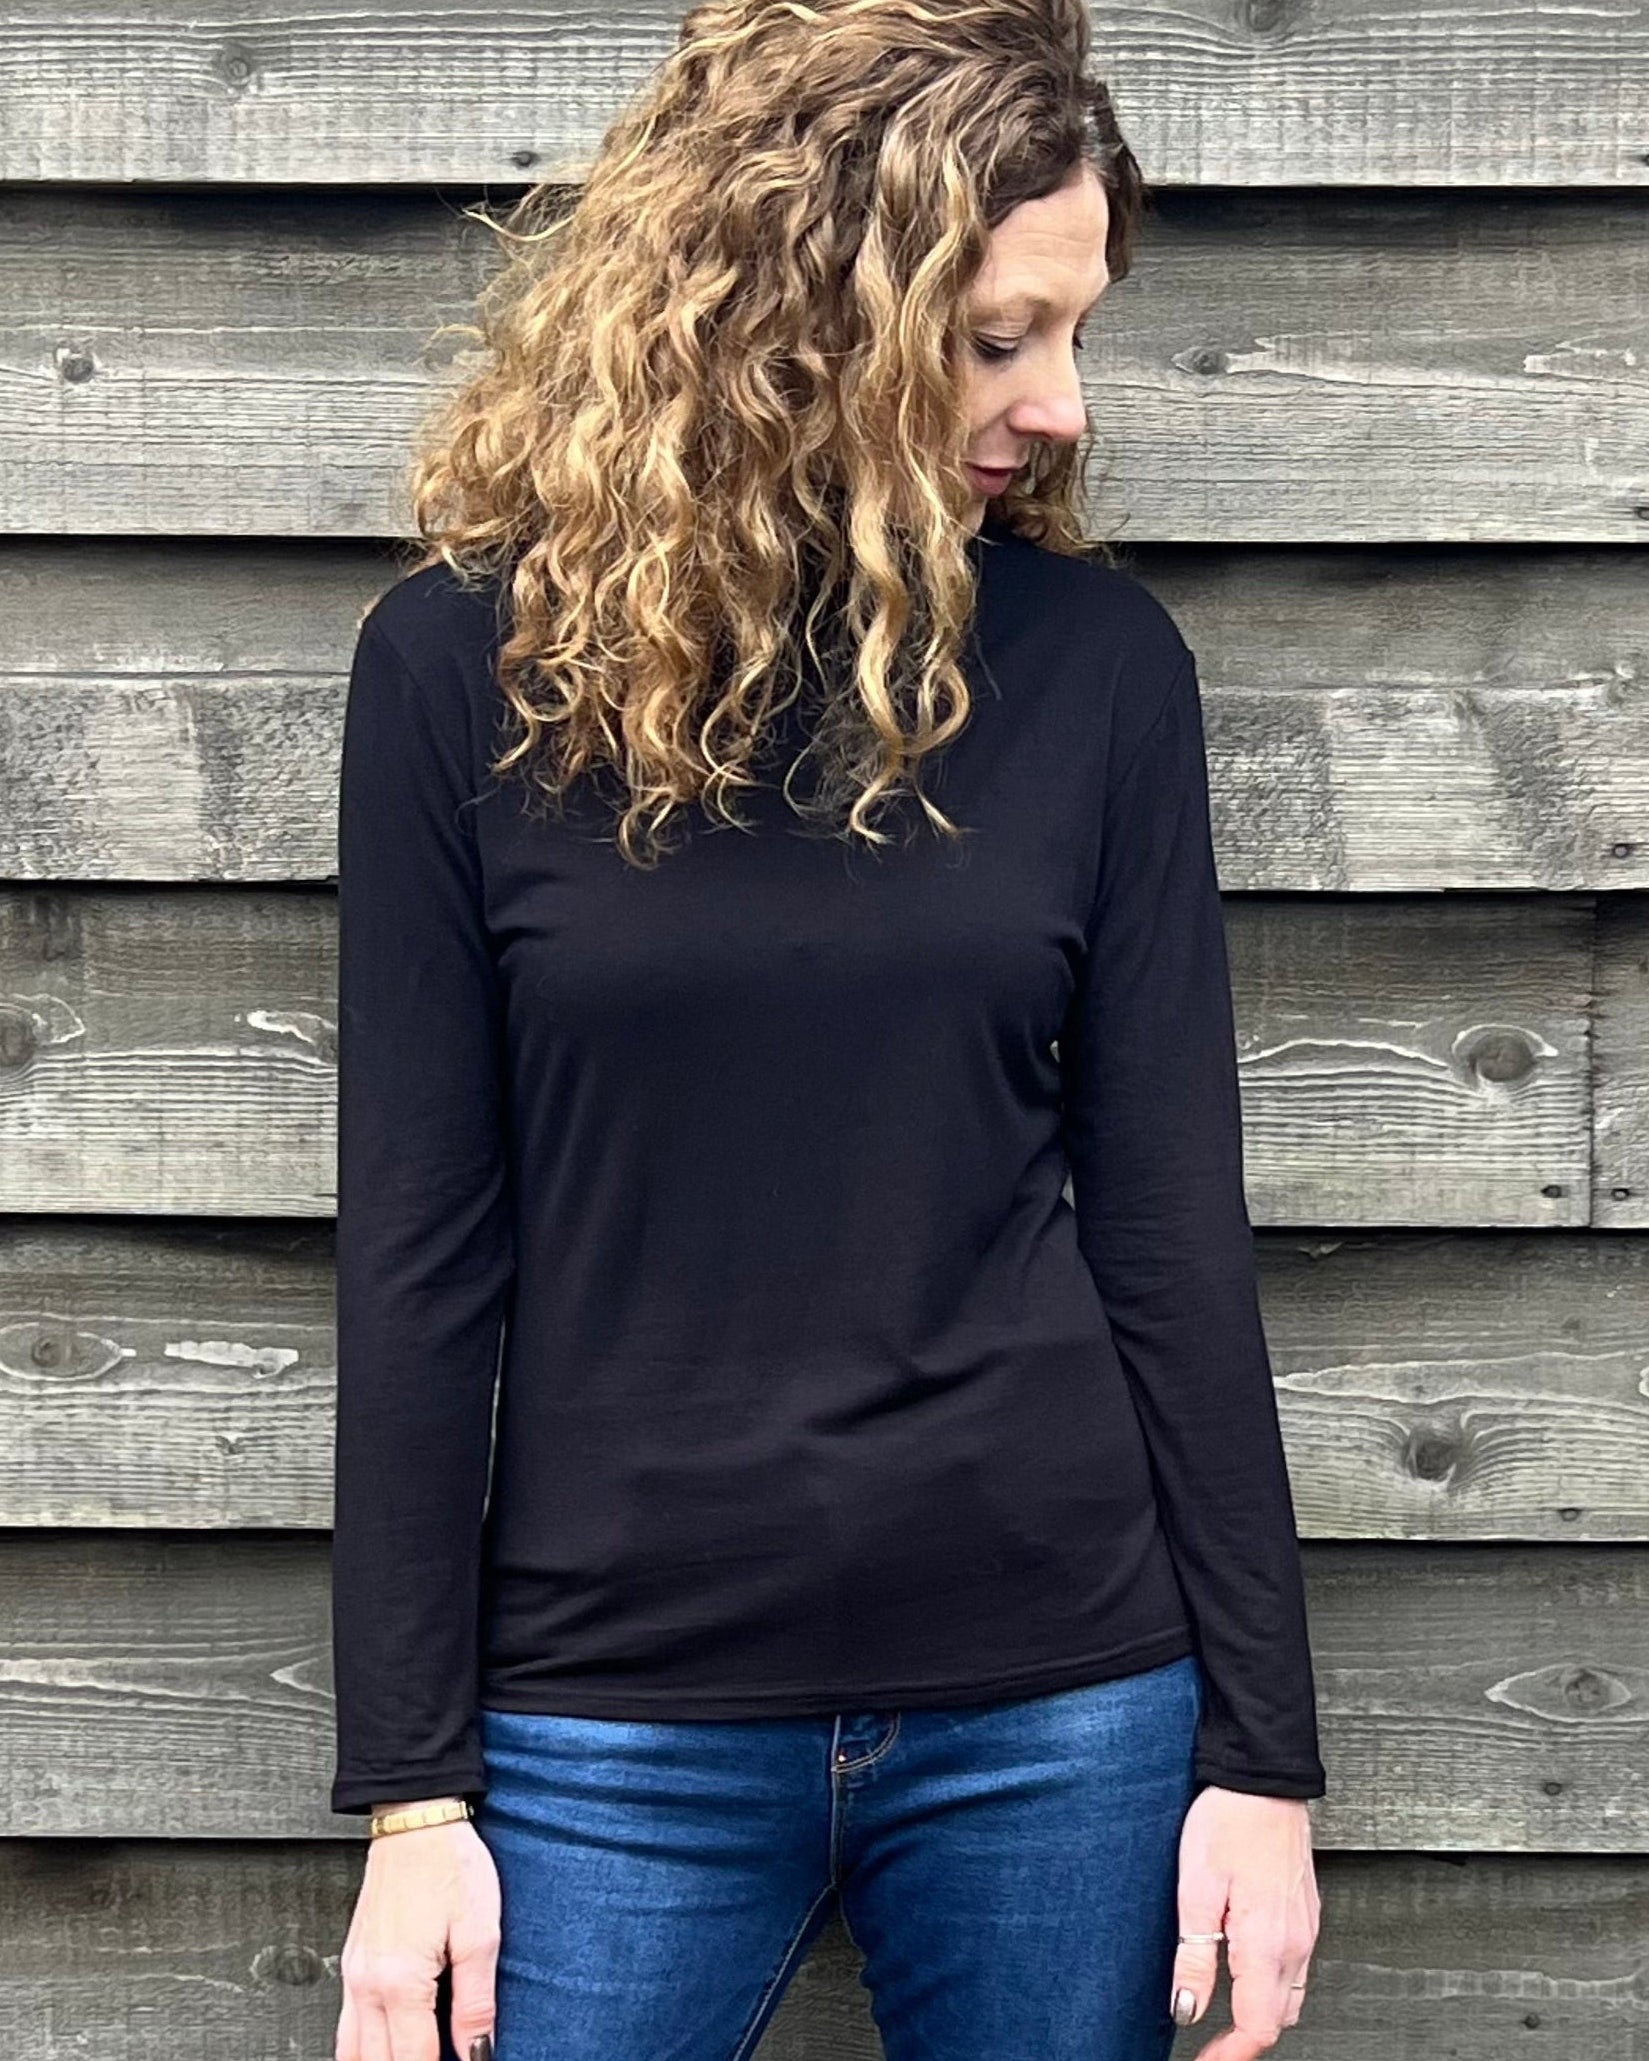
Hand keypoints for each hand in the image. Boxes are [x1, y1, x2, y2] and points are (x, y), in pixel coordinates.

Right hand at [336, 1817, 499, 2060]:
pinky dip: (362, 2050)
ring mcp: (354, 1974)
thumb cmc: (448, 1864)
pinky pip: (346, 2026)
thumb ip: (476, 2001)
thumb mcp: (479, 1933)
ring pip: (352, 2051)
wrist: (415, 1818)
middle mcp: (368, 1985)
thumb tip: (477, 2051)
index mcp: (401, 1982)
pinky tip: (385, 2049)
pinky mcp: (352, 1962)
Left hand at [1168, 1786, 1319, 2055]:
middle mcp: (1296, 1942)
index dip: (1230, 2054)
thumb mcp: (1195, 1890)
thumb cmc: (1230, 1821)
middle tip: (1210, 2044)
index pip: (1258, 2027)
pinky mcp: (1305, 1913)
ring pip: (1291, 1996)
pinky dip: (1272, 1984)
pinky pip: (1295, 1967)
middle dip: (1245, 2038)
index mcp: (1268, 1944)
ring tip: (1225, 2013)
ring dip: (1261, 2012)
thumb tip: (1187, 2009)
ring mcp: (1306, 1928)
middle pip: (1278, 2019)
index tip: (1205, 2060)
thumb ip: (1194, 1958)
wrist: (1264, 1780)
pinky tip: (1246, 1969)